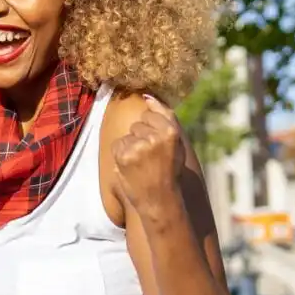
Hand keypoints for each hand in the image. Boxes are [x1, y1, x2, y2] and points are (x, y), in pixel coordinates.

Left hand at [112, 95, 185, 215]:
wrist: (160, 198)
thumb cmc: (169, 169)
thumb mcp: (176, 142)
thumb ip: (164, 117)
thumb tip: (146, 95)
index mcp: (172, 131)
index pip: (153, 111)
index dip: (153, 127)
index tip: (158, 143)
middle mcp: (155, 136)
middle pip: (139, 122)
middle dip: (142, 136)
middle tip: (151, 157)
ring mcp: (139, 145)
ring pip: (128, 133)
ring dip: (131, 145)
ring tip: (142, 162)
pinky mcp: (124, 154)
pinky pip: (117, 143)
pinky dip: (121, 153)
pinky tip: (131, 166)